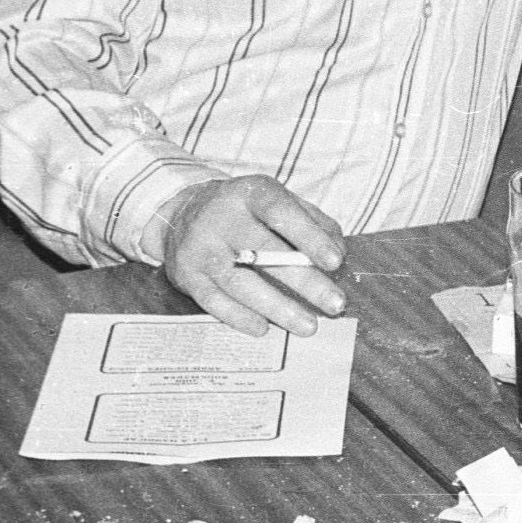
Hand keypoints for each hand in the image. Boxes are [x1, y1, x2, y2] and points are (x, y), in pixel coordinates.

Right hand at [154, 175, 347, 336]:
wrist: (182, 213)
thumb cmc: (249, 212)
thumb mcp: (281, 202)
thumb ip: (315, 222)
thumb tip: (339, 254)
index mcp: (250, 194)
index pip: (281, 212)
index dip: (309, 237)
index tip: (335, 262)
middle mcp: (221, 218)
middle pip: (264, 252)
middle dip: (305, 282)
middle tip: (336, 305)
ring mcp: (200, 247)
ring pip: (239, 282)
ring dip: (276, 307)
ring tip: (307, 326)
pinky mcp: (186, 274)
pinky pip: (213, 301)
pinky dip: (239, 317)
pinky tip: (263, 328)